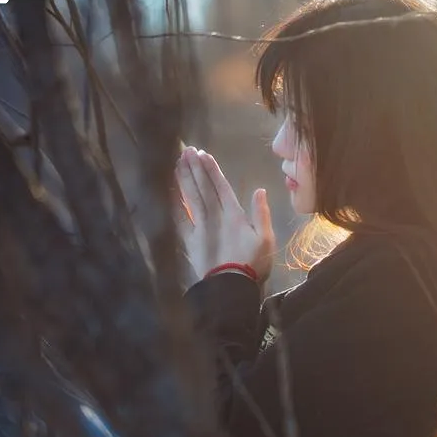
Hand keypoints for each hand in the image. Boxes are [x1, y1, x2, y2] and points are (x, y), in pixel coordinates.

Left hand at [175, 147, 274, 284]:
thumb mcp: (266, 239)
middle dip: (195, 168)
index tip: (203, 154)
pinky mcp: (189, 239)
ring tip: (177, 162)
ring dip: (184, 179)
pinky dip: (175, 203)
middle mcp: (215, 216)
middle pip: (203, 188)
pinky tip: (170, 190)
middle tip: (186, 150)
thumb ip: (261, 213)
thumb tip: (259, 190)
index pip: (221, 187)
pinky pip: (180, 217)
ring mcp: (200, 227)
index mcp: (234, 215)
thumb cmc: (253, 264)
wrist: (230, 286)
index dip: (212, 170)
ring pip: (190, 197)